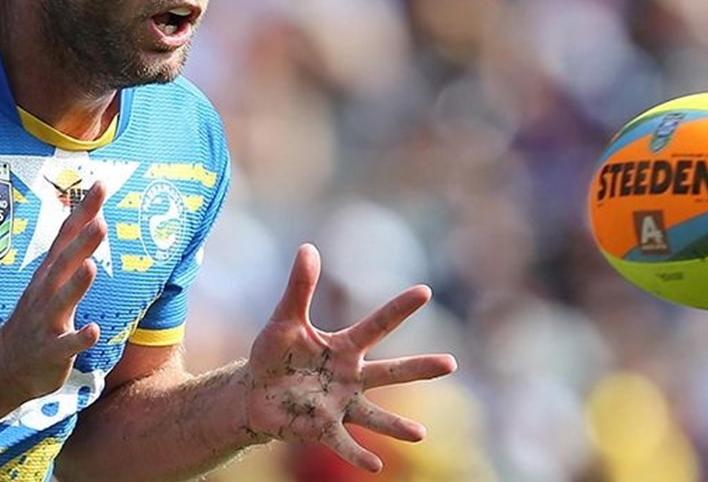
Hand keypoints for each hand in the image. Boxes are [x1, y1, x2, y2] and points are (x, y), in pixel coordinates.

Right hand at [0, 182, 107, 399]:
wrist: (2, 368)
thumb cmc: (35, 322)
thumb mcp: (49, 284)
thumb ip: (71, 255)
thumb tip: (95, 221)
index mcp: (48, 276)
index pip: (66, 236)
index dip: (83, 212)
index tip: (101, 185)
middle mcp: (45, 294)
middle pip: (64, 264)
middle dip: (81, 243)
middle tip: (101, 222)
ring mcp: (46, 322)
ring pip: (61, 301)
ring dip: (76, 285)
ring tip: (92, 267)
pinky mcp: (50, 351)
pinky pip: (65, 345)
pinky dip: (78, 338)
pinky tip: (93, 331)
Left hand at [243, 244, 458, 472]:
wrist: (255, 393)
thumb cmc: (275, 355)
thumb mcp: (284, 319)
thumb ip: (299, 287)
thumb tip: (308, 247)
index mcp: (345, 347)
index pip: (377, 325)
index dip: (399, 308)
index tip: (425, 291)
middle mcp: (351, 377)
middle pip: (391, 372)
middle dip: (420, 368)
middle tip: (451, 364)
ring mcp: (341, 404)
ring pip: (375, 414)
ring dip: (396, 425)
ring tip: (420, 434)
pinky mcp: (323, 427)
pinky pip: (343, 442)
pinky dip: (357, 453)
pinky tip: (375, 465)